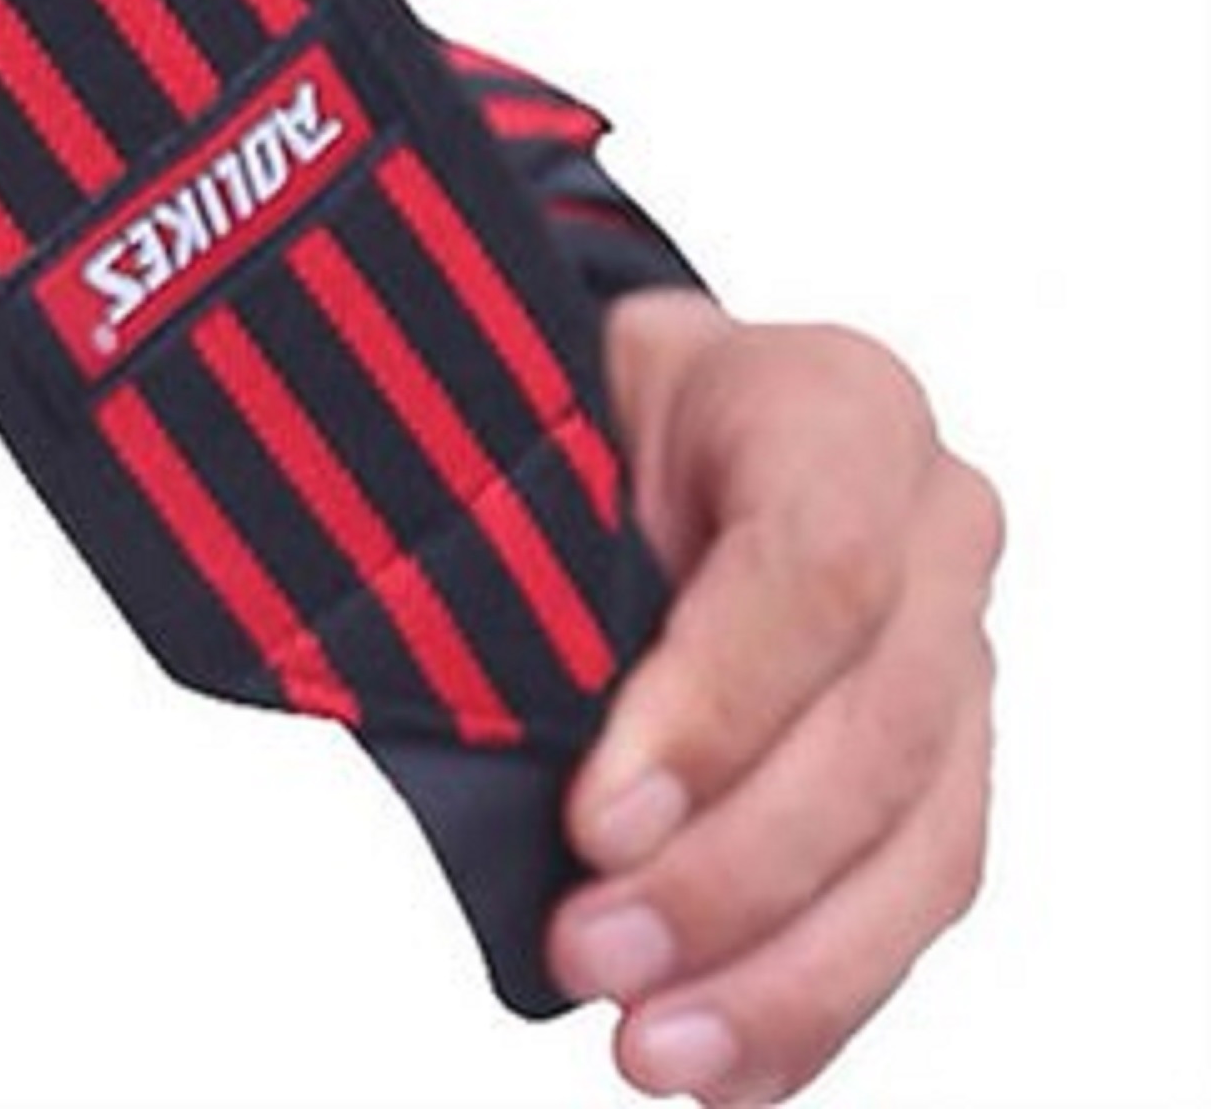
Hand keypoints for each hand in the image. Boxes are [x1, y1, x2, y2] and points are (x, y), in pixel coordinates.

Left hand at [549, 293, 1002, 1099]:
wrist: (640, 415)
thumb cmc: (582, 410)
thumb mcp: (536, 412)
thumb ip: (528, 537)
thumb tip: (486, 716)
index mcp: (837, 405)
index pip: (818, 566)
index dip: (715, 706)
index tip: (597, 816)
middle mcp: (934, 526)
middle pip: (876, 734)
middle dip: (731, 874)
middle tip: (594, 951)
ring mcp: (960, 656)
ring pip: (917, 846)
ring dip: (782, 972)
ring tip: (653, 1045)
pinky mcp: (948, 769)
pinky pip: (912, 902)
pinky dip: (815, 1000)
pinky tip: (728, 1066)